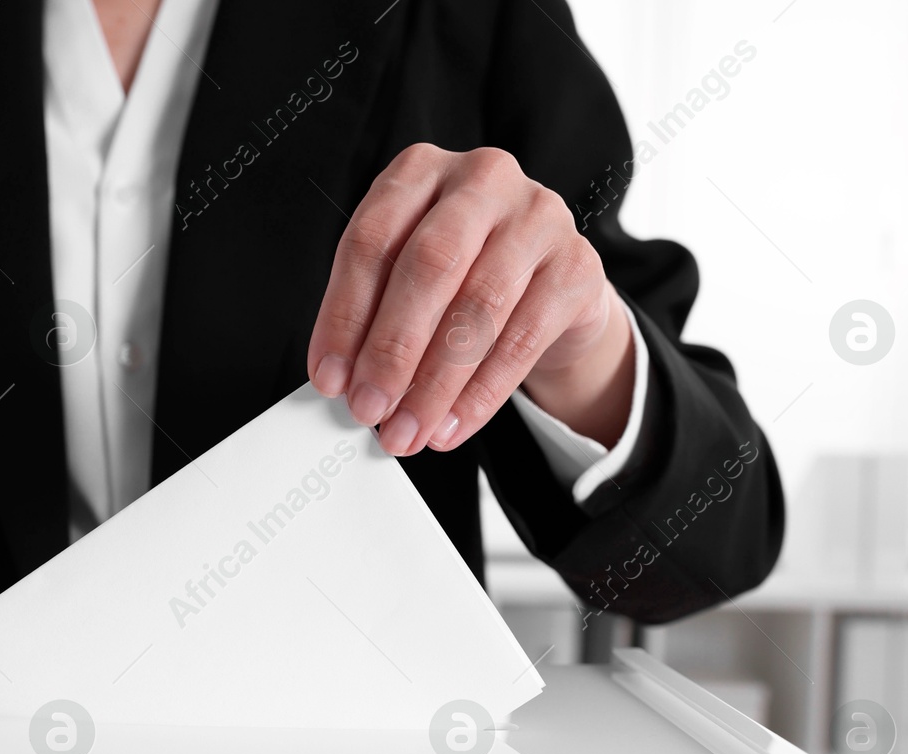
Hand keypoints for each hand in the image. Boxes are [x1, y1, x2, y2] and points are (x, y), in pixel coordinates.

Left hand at [307, 143, 635, 455]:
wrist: (549, 285)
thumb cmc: (463, 274)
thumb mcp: (407, 278)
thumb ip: (372, 314)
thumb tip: (341, 380)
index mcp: (421, 169)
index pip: (371, 242)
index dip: (344, 316)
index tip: (330, 378)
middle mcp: (482, 178)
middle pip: (428, 266)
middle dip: (391, 350)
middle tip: (369, 409)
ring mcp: (538, 215)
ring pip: (478, 307)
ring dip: (436, 383)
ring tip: (409, 430)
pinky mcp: (577, 264)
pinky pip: (523, 337)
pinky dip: (482, 393)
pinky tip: (454, 425)